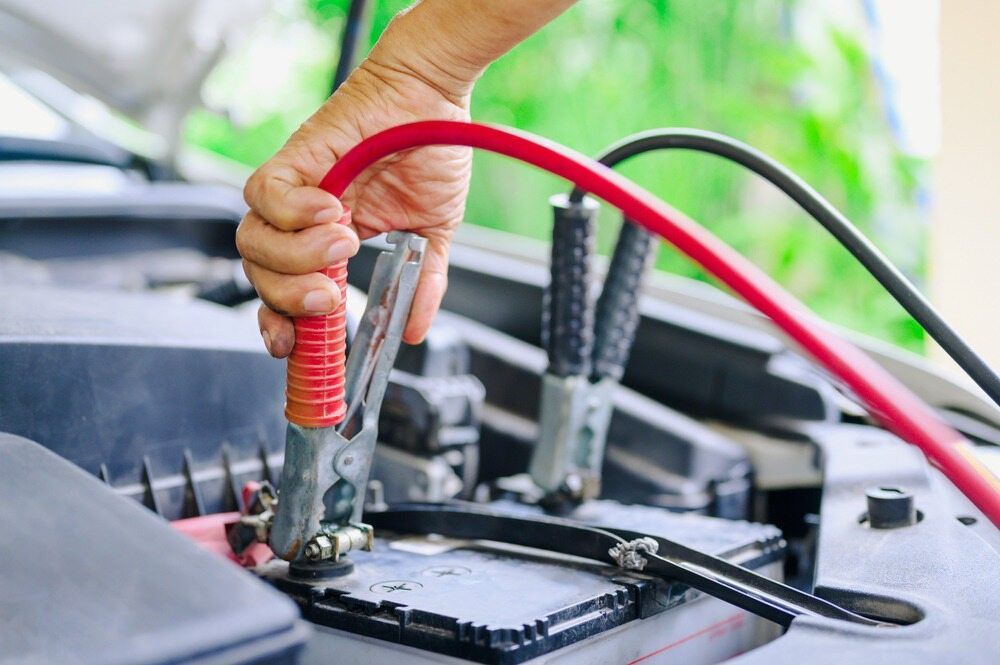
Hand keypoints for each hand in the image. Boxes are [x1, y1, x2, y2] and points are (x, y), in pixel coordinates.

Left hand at [237, 42, 472, 356]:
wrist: (434, 96)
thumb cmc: (430, 151)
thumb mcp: (430, 235)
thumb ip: (422, 283)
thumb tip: (414, 329)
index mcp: (328, 243)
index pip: (283, 292)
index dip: (280, 324)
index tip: (295, 348)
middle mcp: (302, 220)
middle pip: (258, 275)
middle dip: (288, 299)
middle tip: (331, 298)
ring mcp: (295, 190)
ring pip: (253, 239)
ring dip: (295, 256)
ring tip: (344, 245)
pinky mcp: (294, 156)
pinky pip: (263, 193)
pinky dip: (292, 212)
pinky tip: (333, 211)